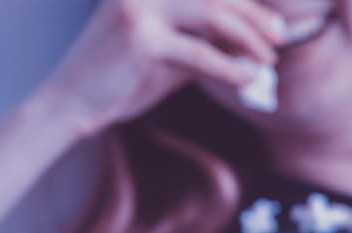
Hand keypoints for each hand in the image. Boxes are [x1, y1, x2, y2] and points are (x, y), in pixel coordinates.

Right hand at [33, 0, 285, 138]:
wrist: (71, 104)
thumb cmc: (119, 81)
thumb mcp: (167, 58)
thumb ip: (201, 44)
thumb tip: (247, 46)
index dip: (244, 3)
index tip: (273, 22)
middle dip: (254, 15)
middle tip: (280, 36)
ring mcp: (139, 8)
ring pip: (211, 15)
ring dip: (247, 37)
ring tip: (269, 57)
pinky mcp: (140, 39)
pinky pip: (199, 52)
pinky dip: (230, 66)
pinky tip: (249, 78)